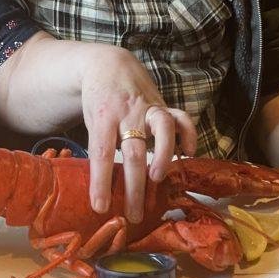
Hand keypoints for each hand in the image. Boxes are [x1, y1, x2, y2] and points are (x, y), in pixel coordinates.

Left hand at [80, 48, 195, 222]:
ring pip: (162, 129)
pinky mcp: (163, 104)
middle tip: (133, 214)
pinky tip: (189, 154)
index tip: (100, 207)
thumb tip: (103, 185)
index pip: (101, 153)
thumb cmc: (97, 99)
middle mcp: (127, 112)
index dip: (101, 181)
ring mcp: (148, 107)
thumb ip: (100, 145)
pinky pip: (182, 117)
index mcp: (103, 117)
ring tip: (158, 179)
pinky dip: (189, 135)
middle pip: (133, 152)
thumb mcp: (89, 120)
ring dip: (163, 155)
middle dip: (134, 187)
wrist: (108, 63)